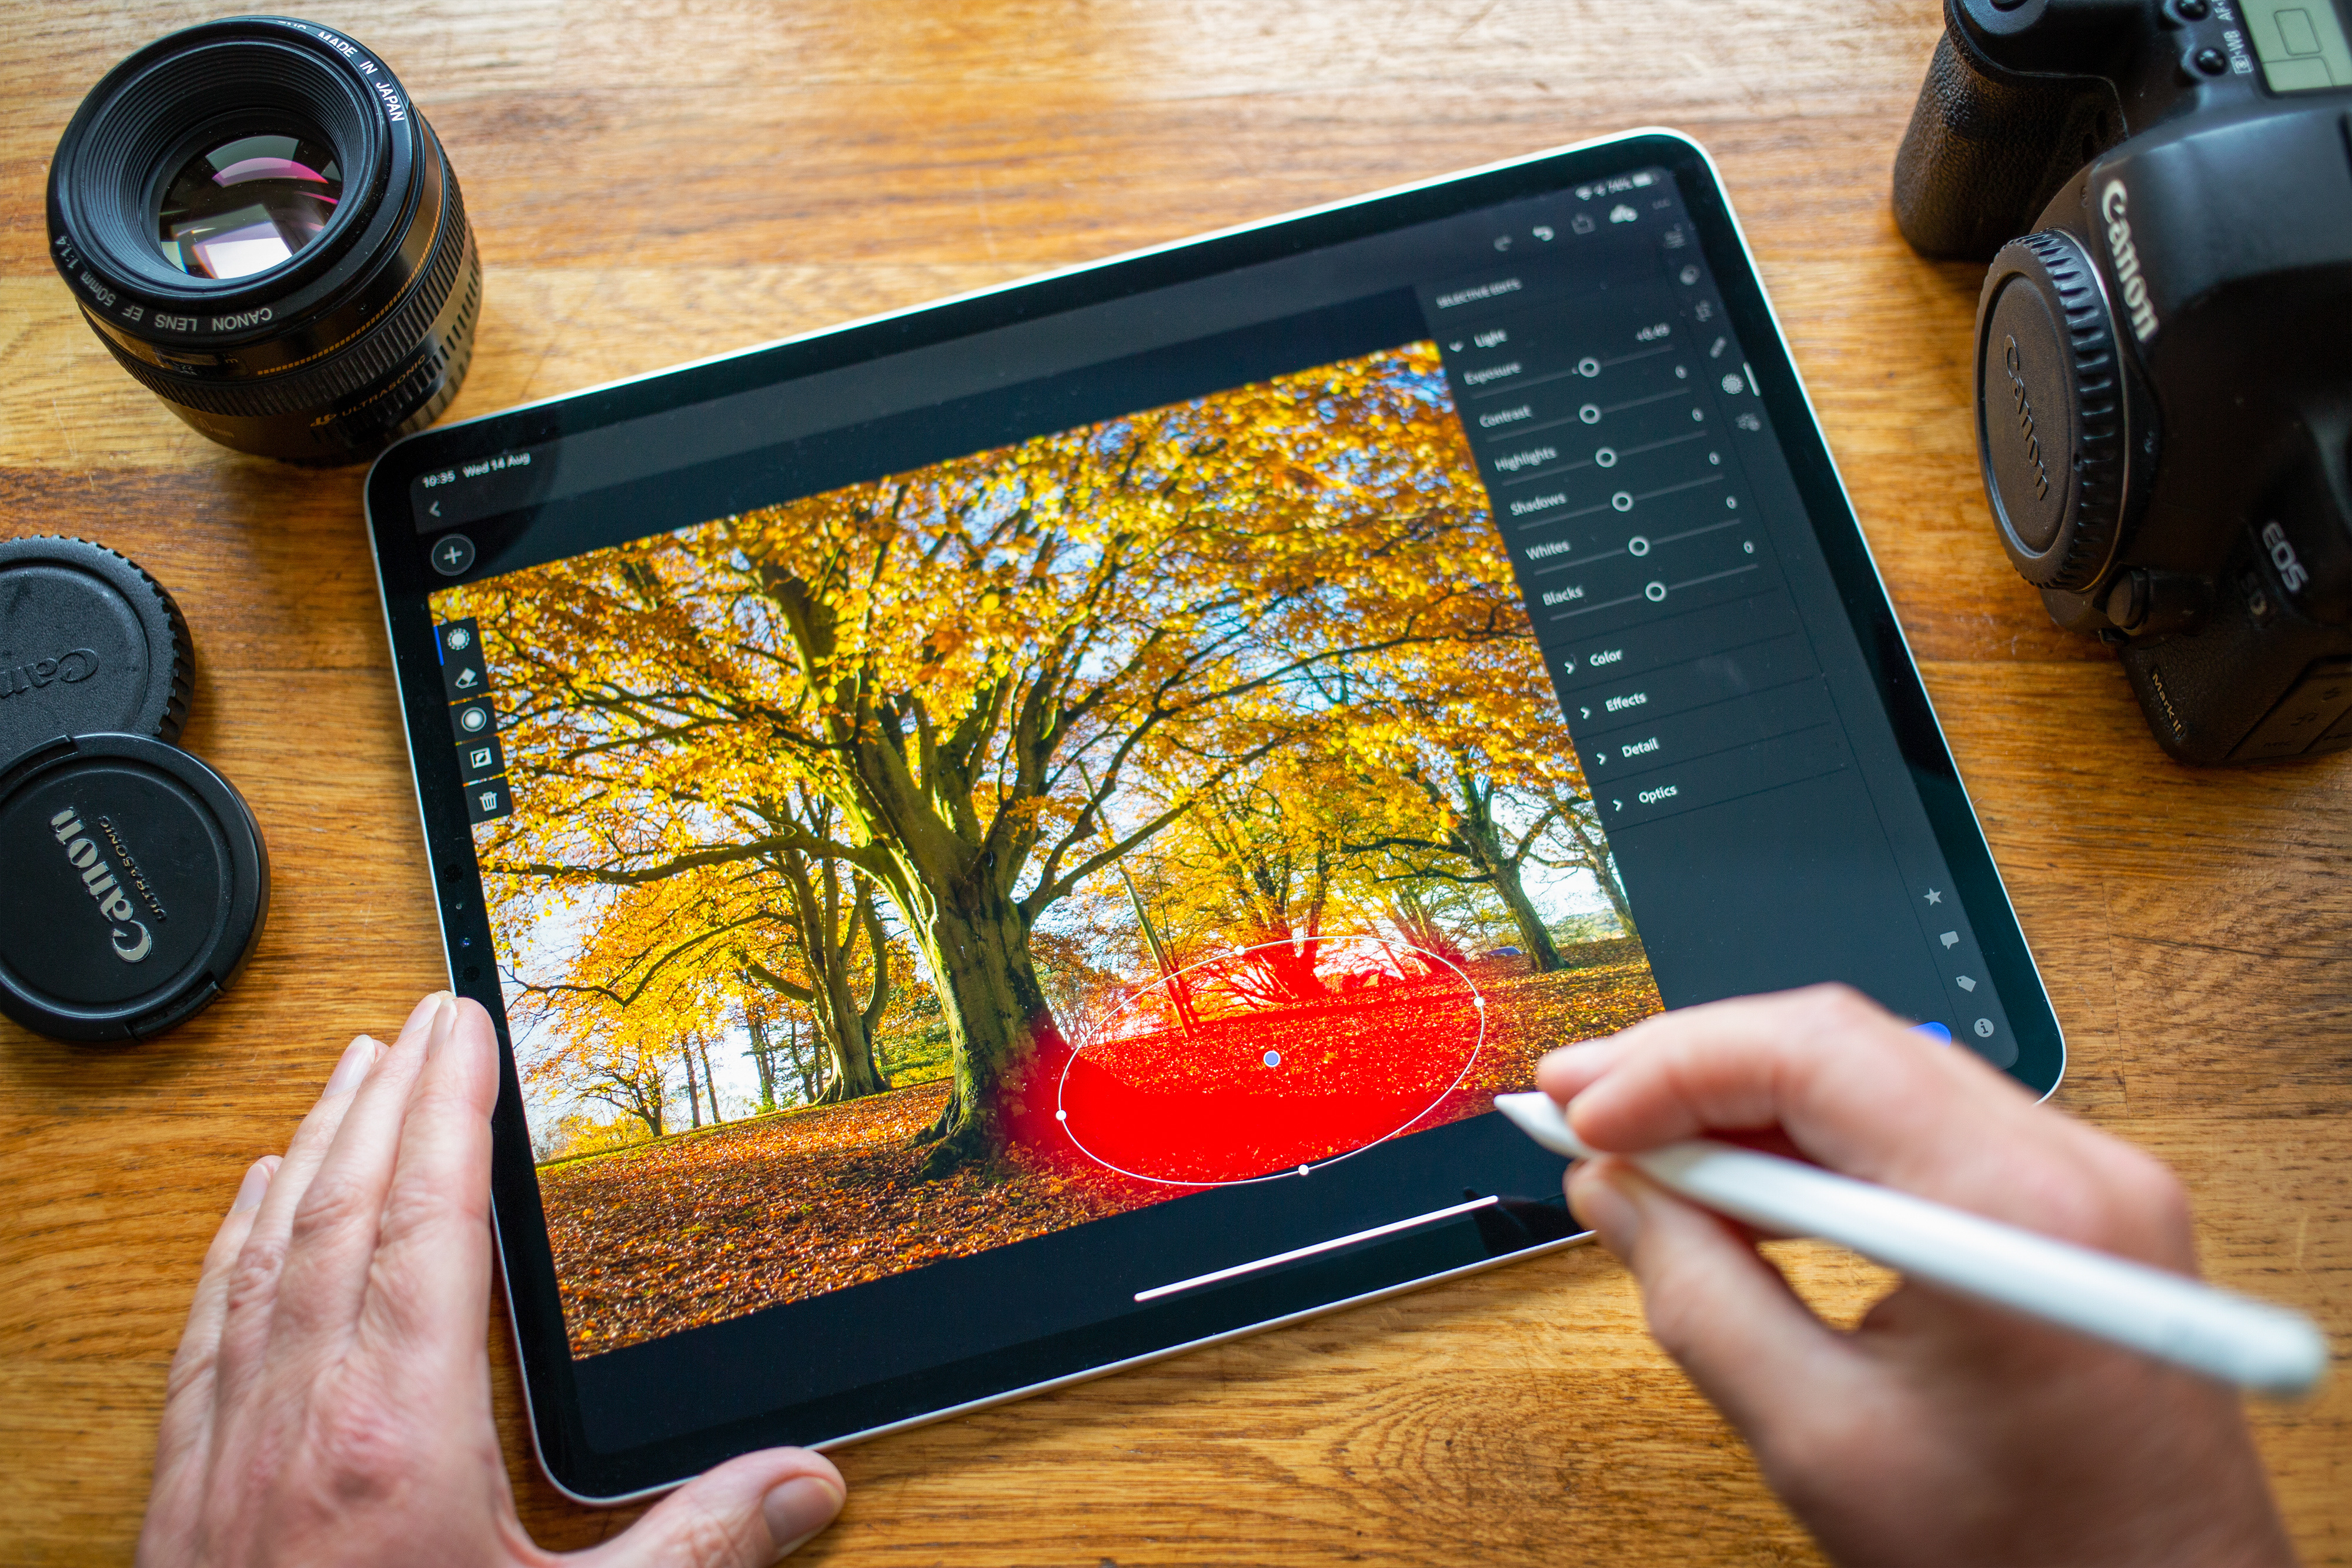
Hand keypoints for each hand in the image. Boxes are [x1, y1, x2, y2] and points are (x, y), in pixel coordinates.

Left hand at [141, 993, 845, 1567]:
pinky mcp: (180, 1484)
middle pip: (339, 1208)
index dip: (447, 1109)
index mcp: (394, 1430)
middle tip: (422, 1013)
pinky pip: (204, 1321)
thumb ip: (690, 1552)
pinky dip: (230, 1238)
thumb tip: (804, 1483)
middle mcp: (296, 1415)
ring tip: (345, 1069)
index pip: (425, 1220)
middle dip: (384, 1096)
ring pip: (262, 1250)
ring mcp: (225, 1445)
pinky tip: (247, 1200)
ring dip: (307, 1145)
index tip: (465, 1026)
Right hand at [1537, 985, 2296, 1567]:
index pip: (1816, 1051)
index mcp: (2019, 1210)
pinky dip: (1817, 1144)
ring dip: (1748, 1103)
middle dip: (1695, 1069)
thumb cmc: (2030, 1562)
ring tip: (1642, 1149)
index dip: (1673, 1064)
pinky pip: (1925, 1128)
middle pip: (1845, 1042)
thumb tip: (1612, 1190)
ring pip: (1879, 1074)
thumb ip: (1698, 1296)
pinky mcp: (2084, 1208)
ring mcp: (2092, 1180)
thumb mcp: (1822, 1441)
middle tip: (1580, 1106)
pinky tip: (1741, 1185)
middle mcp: (2077, 1165)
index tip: (1577, 1109)